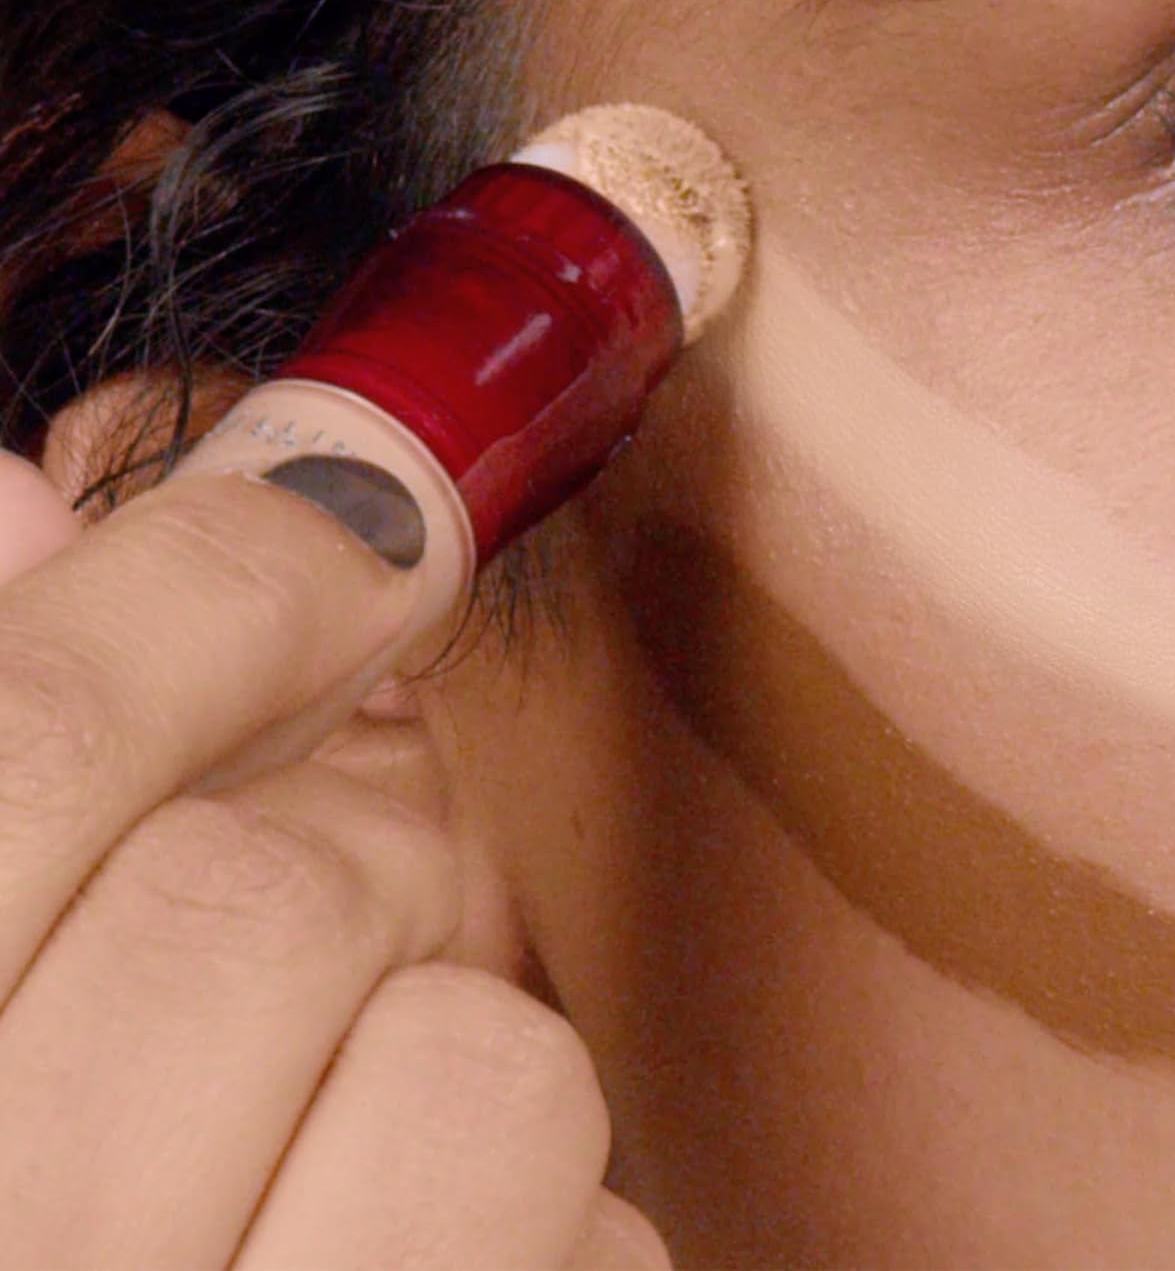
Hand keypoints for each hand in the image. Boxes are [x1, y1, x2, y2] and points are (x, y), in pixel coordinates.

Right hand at [0, 451, 668, 1268]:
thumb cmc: (54, 1182)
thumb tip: (30, 498)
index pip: (35, 737)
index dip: (215, 572)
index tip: (351, 509)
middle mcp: (38, 1251)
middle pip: (272, 901)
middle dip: (326, 868)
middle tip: (301, 918)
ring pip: (476, 1062)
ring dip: (439, 1059)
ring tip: (338, 1152)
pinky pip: (600, 1241)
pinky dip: (537, 1232)